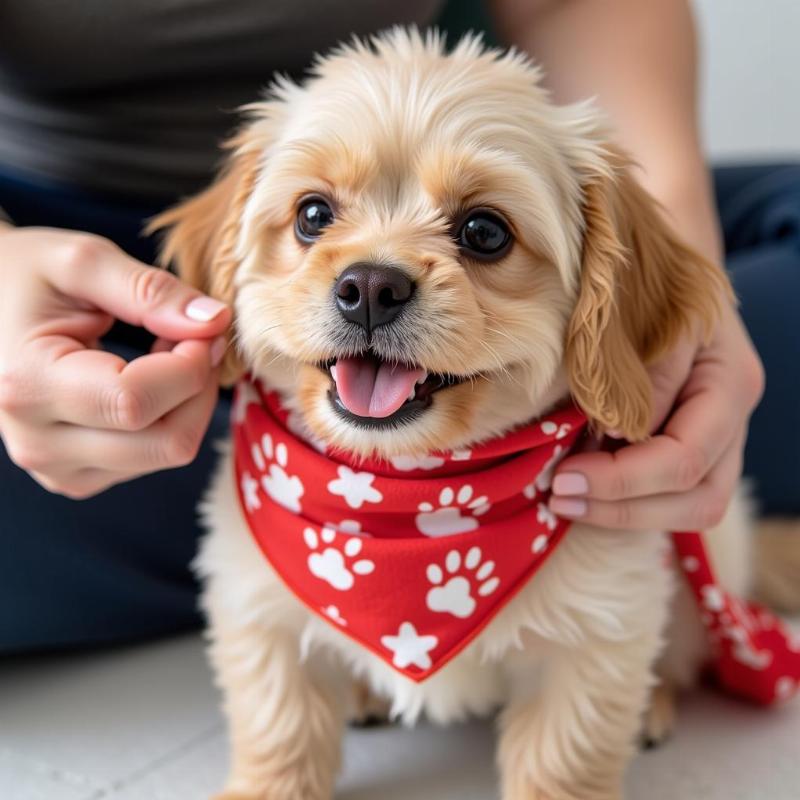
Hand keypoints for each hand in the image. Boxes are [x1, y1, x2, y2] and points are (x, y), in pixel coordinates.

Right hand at [0, 225, 230, 497]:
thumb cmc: (23, 276)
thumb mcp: (81, 261)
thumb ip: (151, 291)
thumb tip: (215, 322)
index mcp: (27, 385)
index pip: (137, 401)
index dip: (190, 365)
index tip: (202, 326)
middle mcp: (39, 442)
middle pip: (167, 442)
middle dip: (200, 386)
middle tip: (196, 336)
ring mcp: (58, 468)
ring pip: (168, 453)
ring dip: (188, 400)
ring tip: (164, 351)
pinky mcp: (78, 476)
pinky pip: (154, 458)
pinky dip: (171, 418)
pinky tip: (151, 379)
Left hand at [549, 302, 764, 530]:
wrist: (667, 274)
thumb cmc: (652, 289)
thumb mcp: (646, 317)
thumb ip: (640, 375)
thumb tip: (615, 433)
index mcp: (729, 384)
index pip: (684, 458)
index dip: (622, 479)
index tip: (563, 478)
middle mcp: (734, 423)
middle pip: (698, 500)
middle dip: (623, 509)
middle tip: (558, 497)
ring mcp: (721, 442)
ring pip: (692, 509)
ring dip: (624, 515)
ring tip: (564, 501)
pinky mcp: (695, 450)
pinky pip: (673, 498)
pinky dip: (627, 503)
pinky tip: (582, 493)